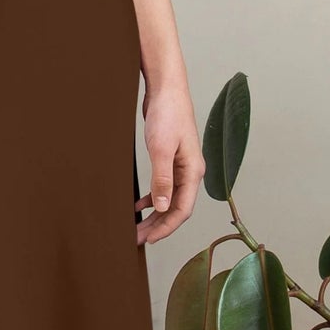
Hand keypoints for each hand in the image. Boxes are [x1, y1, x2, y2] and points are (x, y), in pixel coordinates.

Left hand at [135, 79, 203, 244]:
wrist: (166, 89)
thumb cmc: (168, 114)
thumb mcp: (161, 149)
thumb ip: (162, 179)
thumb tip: (161, 206)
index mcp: (193, 172)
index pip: (182, 210)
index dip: (166, 228)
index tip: (149, 239)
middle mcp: (190, 173)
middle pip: (175, 208)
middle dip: (157, 226)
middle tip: (137, 239)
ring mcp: (181, 167)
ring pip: (169, 199)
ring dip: (154, 215)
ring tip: (137, 227)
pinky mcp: (171, 160)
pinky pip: (163, 187)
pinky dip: (152, 198)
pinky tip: (139, 205)